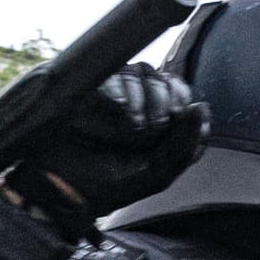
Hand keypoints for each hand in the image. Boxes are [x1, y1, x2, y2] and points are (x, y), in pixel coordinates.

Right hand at [12, 62, 207, 226]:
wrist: (58, 187)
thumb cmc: (107, 185)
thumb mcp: (157, 175)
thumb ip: (185, 146)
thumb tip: (202, 106)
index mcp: (158, 124)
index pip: (183, 96)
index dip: (183, 103)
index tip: (174, 122)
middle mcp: (137, 104)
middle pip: (165, 79)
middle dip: (165, 101)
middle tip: (151, 127)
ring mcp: (111, 93)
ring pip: (141, 71)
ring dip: (144, 96)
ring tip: (132, 125)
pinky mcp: (87, 86)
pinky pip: (112, 72)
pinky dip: (122, 88)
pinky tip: (119, 107)